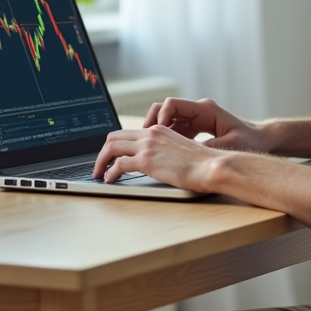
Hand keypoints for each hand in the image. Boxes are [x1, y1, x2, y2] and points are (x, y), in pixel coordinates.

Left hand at [91, 126, 218, 189]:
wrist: (211, 166)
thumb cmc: (203, 164)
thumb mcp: (181, 152)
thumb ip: (166, 153)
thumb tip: (157, 165)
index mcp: (160, 130)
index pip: (129, 133)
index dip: (116, 145)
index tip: (111, 157)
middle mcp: (151, 134)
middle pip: (114, 137)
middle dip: (103, 152)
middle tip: (99, 165)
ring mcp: (148, 146)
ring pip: (111, 147)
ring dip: (101, 162)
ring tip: (99, 174)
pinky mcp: (146, 160)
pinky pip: (118, 165)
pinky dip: (110, 173)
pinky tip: (110, 180)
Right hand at [143, 97, 276, 152]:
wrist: (262, 138)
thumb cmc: (250, 139)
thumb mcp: (231, 145)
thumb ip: (210, 148)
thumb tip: (190, 153)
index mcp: (205, 109)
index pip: (173, 104)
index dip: (161, 117)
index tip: (156, 132)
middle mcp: (198, 110)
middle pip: (165, 109)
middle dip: (153, 122)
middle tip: (145, 139)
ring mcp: (196, 118)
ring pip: (168, 119)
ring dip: (158, 131)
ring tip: (151, 147)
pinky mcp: (196, 127)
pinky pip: (175, 128)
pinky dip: (167, 137)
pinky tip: (163, 152)